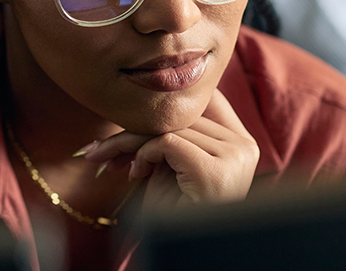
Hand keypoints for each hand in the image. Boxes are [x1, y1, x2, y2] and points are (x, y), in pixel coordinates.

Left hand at [80, 89, 258, 206]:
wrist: (183, 250)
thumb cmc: (175, 212)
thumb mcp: (174, 164)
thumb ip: (170, 132)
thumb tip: (140, 94)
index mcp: (242, 143)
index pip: (207, 98)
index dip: (166, 102)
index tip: (129, 114)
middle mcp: (245, 147)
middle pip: (183, 113)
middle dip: (135, 126)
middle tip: (100, 145)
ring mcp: (235, 157)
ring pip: (169, 127)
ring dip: (130, 143)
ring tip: (112, 162)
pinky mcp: (214, 171)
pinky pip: (167, 142)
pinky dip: (144, 156)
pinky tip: (137, 175)